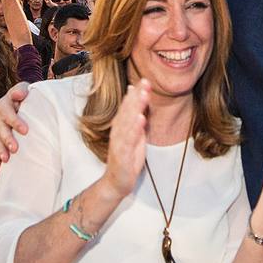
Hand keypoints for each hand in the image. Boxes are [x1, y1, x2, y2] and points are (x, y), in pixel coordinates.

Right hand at [0, 82, 31, 172]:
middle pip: (0, 128)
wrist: (26, 104)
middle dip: (7, 139)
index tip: (25, 130)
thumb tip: (18, 95)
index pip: (7, 112)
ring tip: (7, 159)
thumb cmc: (27, 96)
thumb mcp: (25, 89)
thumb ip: (22, 90)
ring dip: (0, 150)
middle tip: (15, 148)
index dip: (15, 121)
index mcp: (4, 104)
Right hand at [98, 80, 149, 195]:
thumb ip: (136, 118)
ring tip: (143, 96)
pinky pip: (128, 140)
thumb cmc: (127, 158)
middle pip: (127, 111)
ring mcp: (119, 143)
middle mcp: (118, 132)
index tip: (145, 80)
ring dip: (134, 108)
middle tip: (145, 82)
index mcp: (121, 127)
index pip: (128, 107)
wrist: (116, 182)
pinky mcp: (122, 155)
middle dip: (136, 96)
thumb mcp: (135, 136)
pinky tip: (140, 119)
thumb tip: (138, 102)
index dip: (136, 93)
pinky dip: (134, 129)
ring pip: (127, 122)